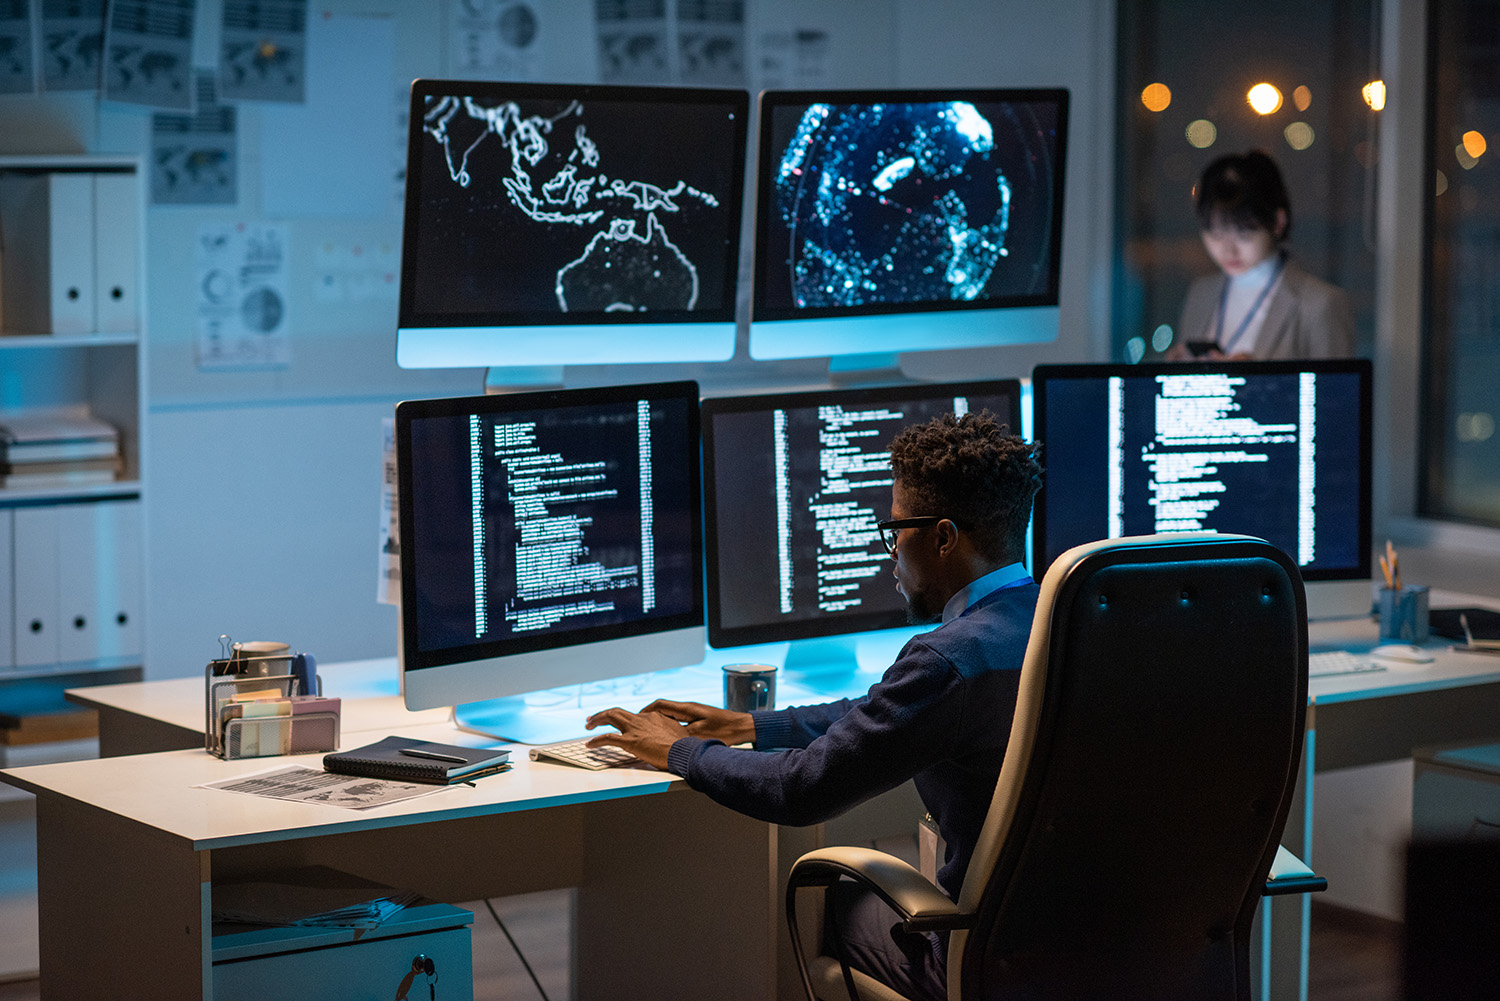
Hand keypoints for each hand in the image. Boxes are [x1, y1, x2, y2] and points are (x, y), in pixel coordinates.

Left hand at [584, 707, 689, 769]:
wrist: (685, 751)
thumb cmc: (684, 746)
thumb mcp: (678, 733)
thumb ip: (669, 733)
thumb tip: (669, 738)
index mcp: (653, 717)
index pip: (634, 715)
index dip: (623, 718)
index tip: (617, 722)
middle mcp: (642, 719)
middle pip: (617, 711)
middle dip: (603, 714)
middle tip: (593, 718)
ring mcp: (635, 729)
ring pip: (610, 717)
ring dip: (597, 719)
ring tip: (588, 725)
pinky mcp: (630, 741)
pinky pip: (607, 738)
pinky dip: (596, 741)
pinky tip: (589, 745)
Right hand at [638, 700, 755, 745]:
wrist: (743, 727)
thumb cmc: (726, 730)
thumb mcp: (701, 735)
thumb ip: (682, 736)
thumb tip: (667, 739)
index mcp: (687, 709)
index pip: (660, 705)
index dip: (646, 710)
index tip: (636, 718)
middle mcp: (689, 709)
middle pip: (663, 709)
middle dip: (649, 716)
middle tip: (639, 726)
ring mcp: (694, 714)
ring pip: (671, 716)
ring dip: (659, 722)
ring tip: (650, 733)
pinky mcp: (700, 721)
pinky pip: (679, 721)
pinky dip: (670, 727)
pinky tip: (669, 737)